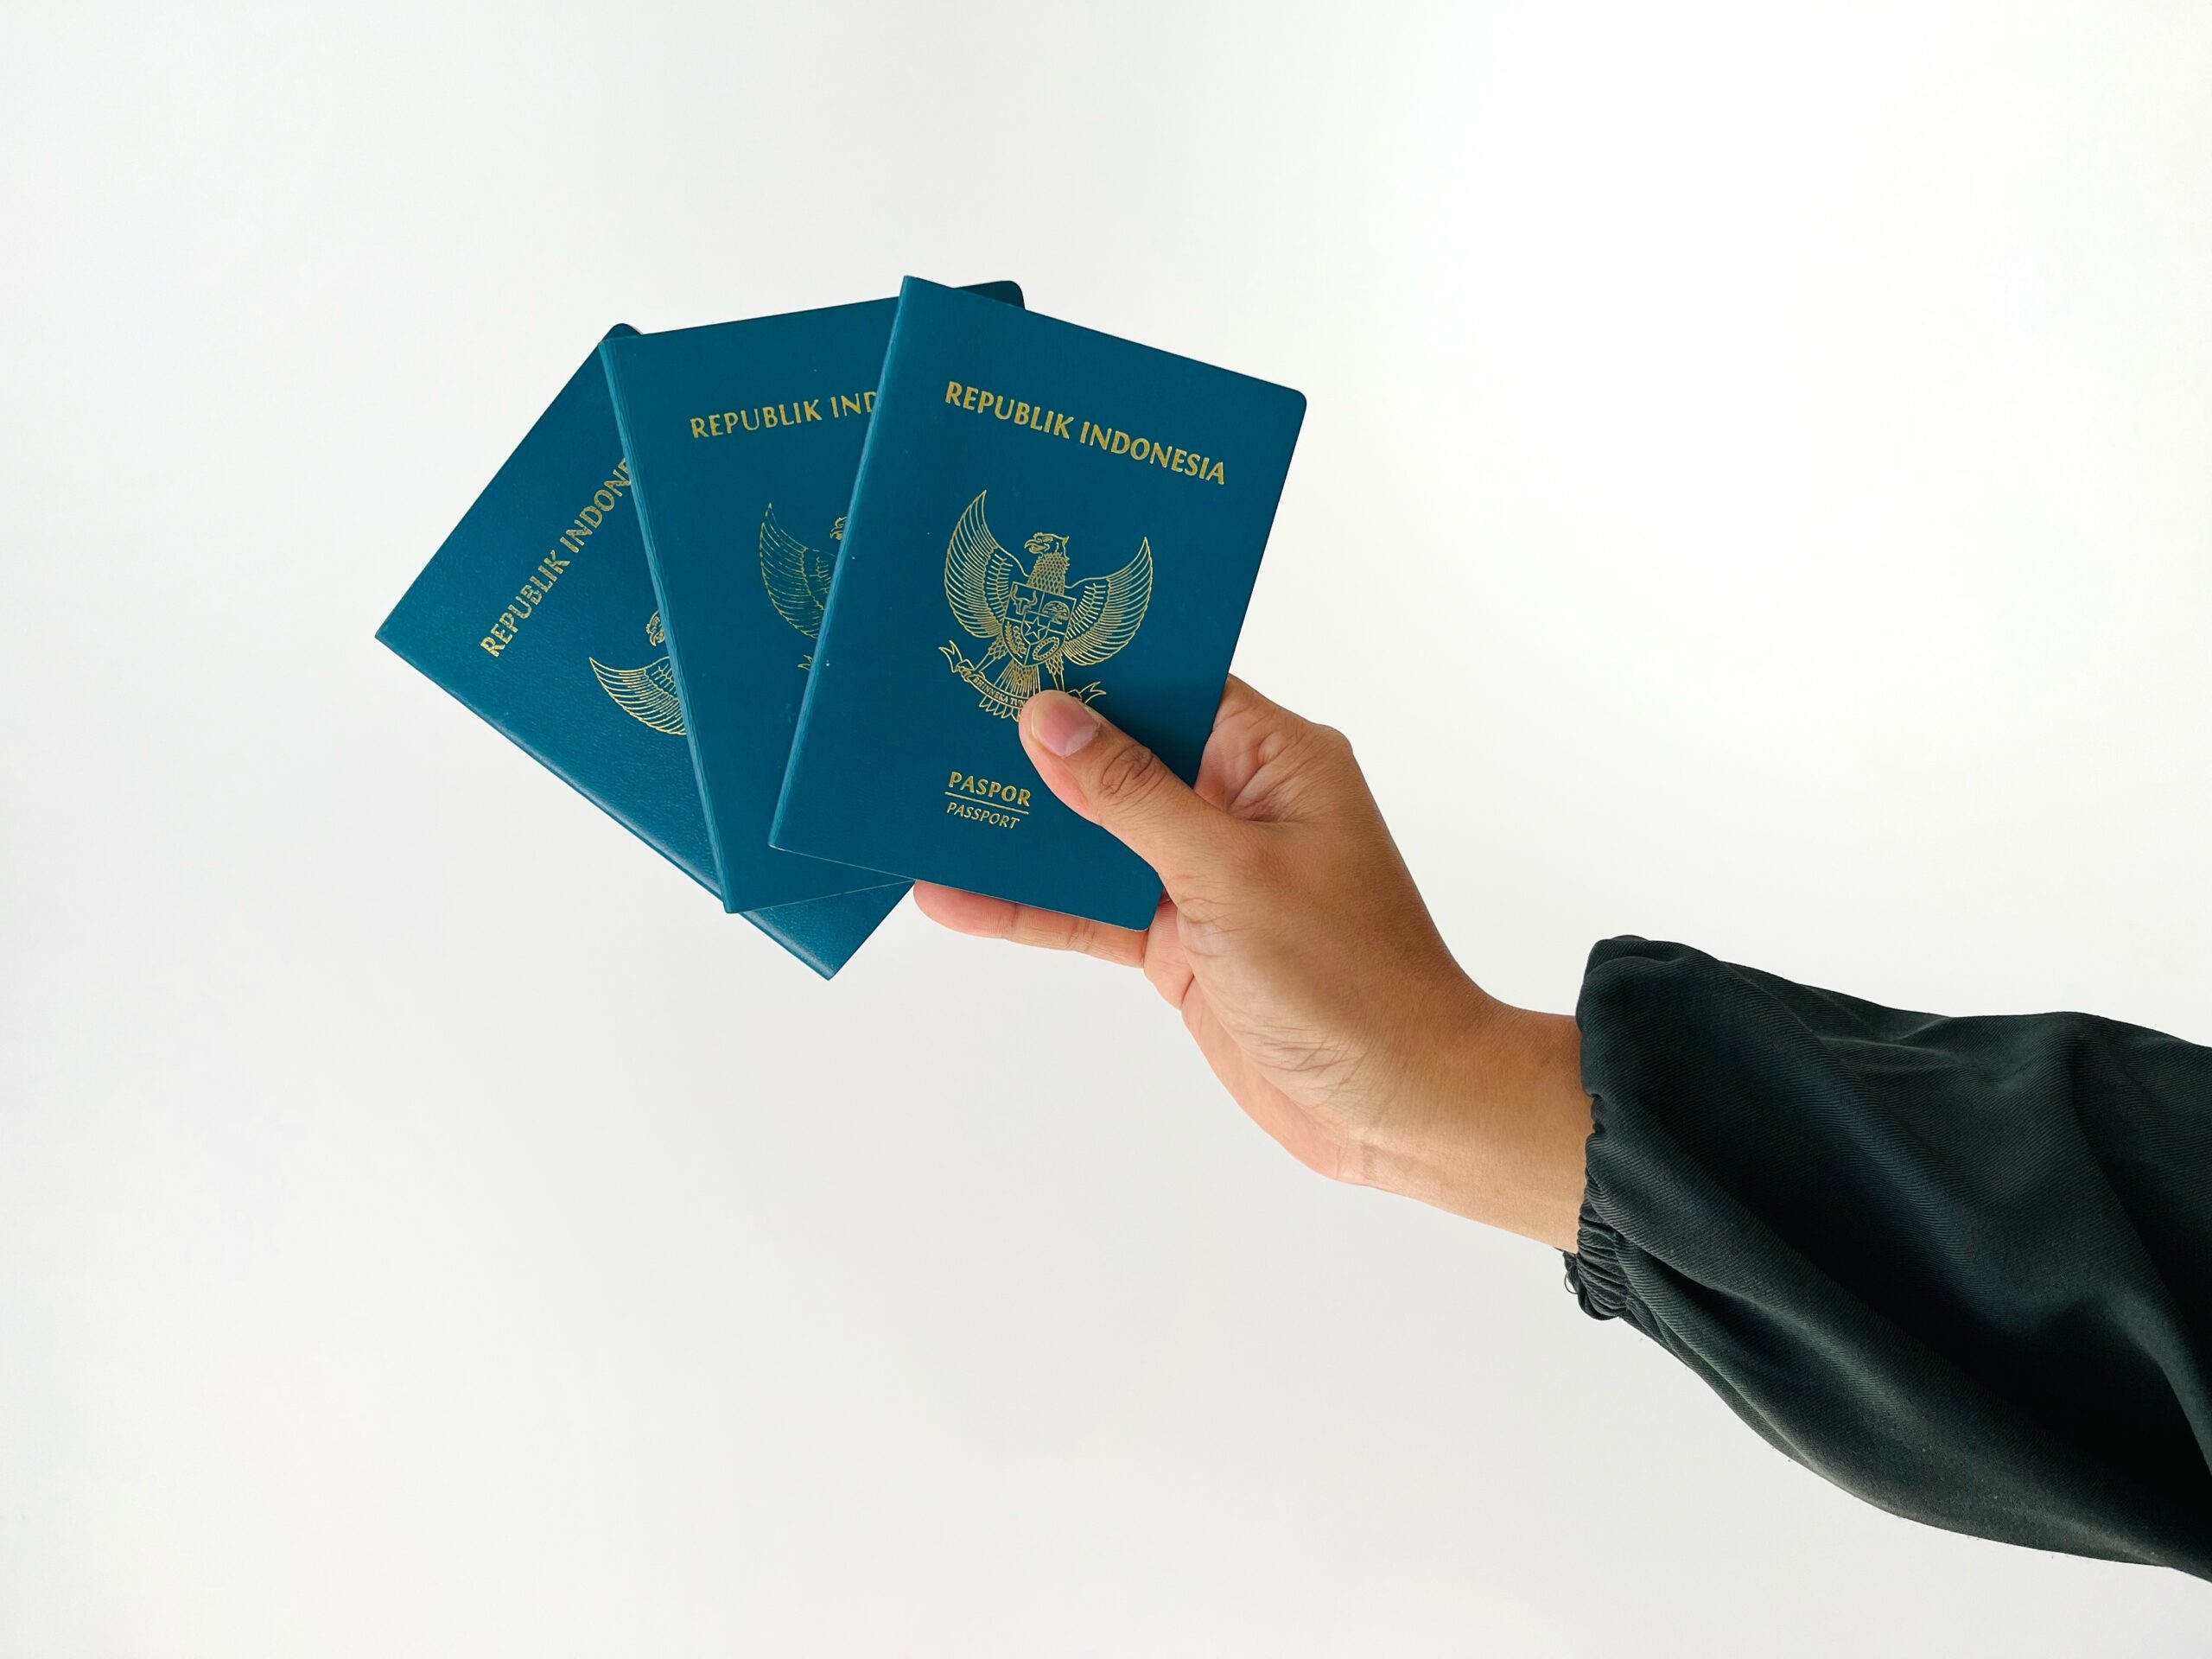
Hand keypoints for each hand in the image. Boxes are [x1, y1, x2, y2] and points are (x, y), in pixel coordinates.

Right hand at [914, 679, 1591, 1250]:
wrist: (1399, 1106)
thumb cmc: (1352, 980)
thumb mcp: (1229, 874)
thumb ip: (1130, 794)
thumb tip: (1048, 715)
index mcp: (1275, 760)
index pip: (1170, 685)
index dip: (1091, 667)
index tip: (1005, 646)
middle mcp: (1239, 805)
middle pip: (1119, 756)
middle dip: (1036, 745)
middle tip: (934, 714)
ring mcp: (1205, 876)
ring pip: (1092, 836)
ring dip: (1018, 829)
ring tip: (919, 799)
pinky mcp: (1179, 941)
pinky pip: (1089, 909)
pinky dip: (1029, 905)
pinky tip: (954, 896)